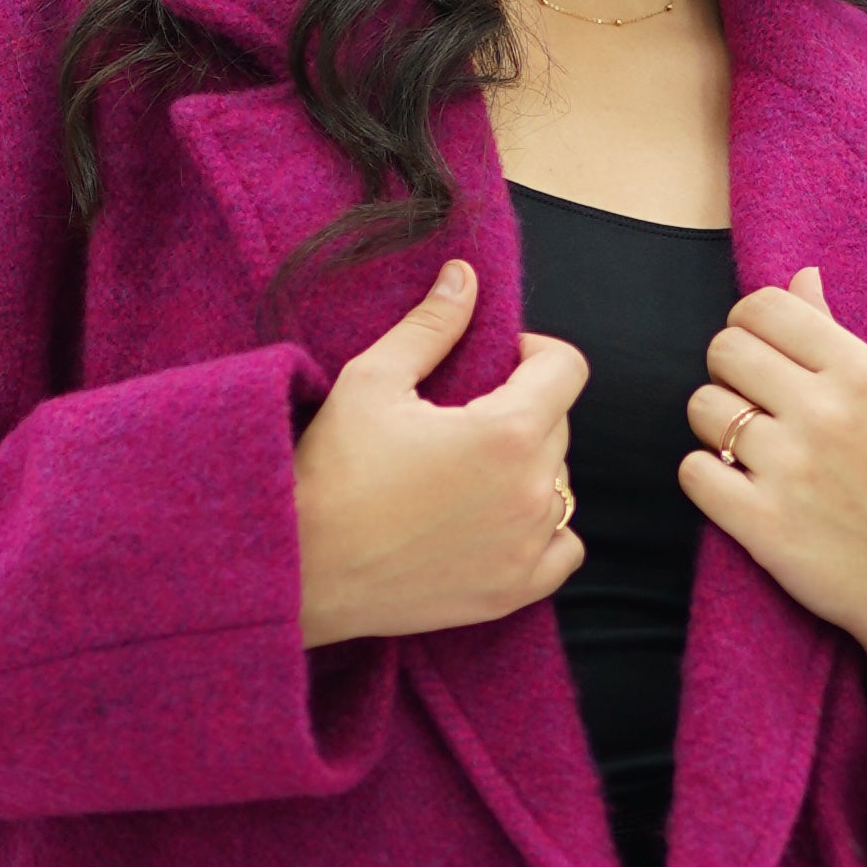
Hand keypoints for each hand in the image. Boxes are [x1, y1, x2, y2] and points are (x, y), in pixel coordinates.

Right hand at [296, 260, 588, 647]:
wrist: (299, 567)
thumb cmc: (330, 472)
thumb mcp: (373, 380)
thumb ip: (431, 325)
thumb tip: (465, 275)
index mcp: (506, 432)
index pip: (567, 368)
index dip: (534, 352)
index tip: (498, 361)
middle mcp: (530, 492)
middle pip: (559, 426)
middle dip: (522, 409)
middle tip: (462, 418)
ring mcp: (526, 547)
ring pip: (560, 486)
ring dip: (528, 469)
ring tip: (469, 471)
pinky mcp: (512, 591)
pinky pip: (564, 550)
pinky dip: (545, 530)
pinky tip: (500, 519)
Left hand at [682, 268, 866, 737]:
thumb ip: (832, 335)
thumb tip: (800, 275)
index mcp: (861, 372)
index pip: (764, 307)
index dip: (747, 327)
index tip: (758, 357)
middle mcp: (827, 413)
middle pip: (724, 350)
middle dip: (727, 375)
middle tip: (751, 407)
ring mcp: (793, 469)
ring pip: (702, 408)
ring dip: (714, 429)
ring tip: (750, 452)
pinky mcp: (762, 524)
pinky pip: (692, 470)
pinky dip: (706, 480)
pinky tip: (739, 489)